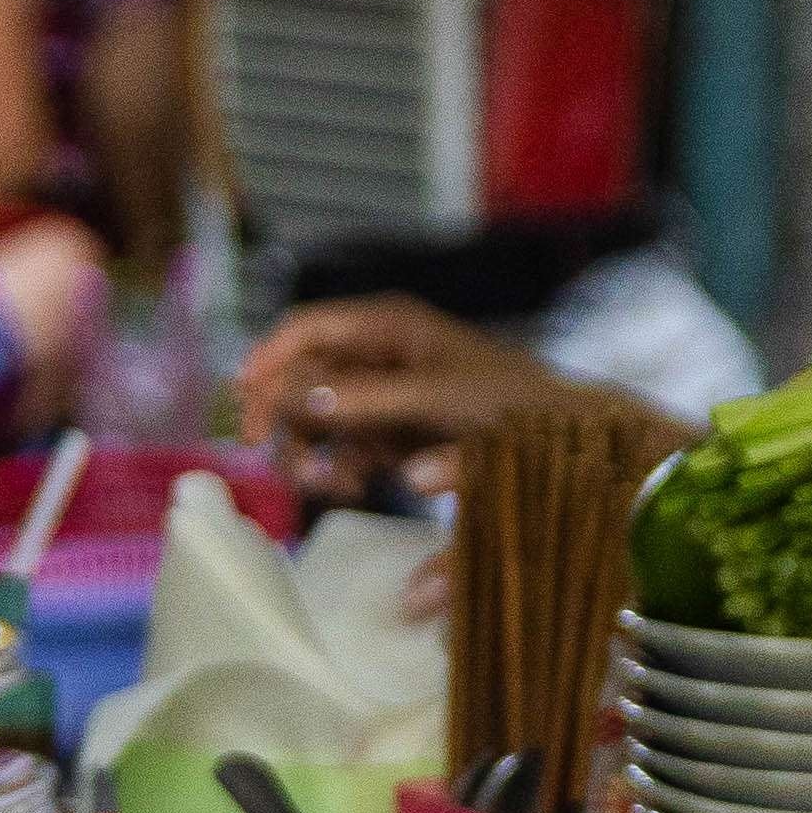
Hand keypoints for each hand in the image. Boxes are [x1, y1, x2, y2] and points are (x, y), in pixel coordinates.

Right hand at [230, 297, 645, 500]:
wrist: (567, 442)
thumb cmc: (511, 401)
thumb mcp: (435, 396)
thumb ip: (367, 397)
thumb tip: (301, 398)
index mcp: (386, 327)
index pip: (305, 329)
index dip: (267, 361)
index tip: (244, 403)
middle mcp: (377, 355)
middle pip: (300, 378)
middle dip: (287, 418)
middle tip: (279, 459)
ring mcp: (383, 397)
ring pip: (316, 420)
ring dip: (311, 451)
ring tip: (328, 482)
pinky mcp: (392, 435)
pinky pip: (343, 449)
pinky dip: (338, 469)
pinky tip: (352, 485)